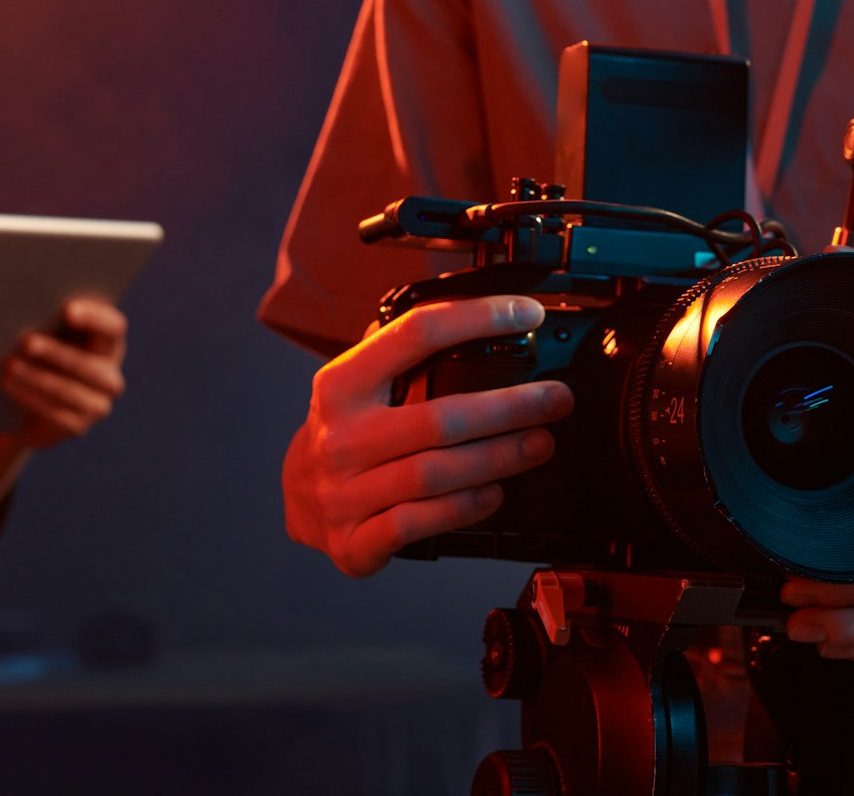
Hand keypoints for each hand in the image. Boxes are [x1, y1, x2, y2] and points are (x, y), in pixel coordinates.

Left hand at [2, 298, 127, 449]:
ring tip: (8, 365)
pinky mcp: (77, 426)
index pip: (114, 327)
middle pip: (89, 364)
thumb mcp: (45, 333)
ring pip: (69, 391)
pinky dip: (29, 397)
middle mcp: (110, 375)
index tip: (67, 309)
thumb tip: (28, 304)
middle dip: (57, 352)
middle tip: (27, 342)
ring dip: (37, 377)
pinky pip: (55, 414)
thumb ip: (47, 319)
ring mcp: (97, 405)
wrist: (19, 404)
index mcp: (109, 343)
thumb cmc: (34, 353)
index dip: (94, 318)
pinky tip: (9, 385)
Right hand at [283, 296, 574, 576]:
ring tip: (540, 443)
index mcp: (341, 383)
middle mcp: (339, 437)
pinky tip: (496, 494)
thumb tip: (481, 311)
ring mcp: (343, 493)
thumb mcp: (357, 382)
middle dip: (509, 407)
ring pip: (434, 474)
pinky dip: (464, 508)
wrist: (298, 499)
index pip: (414, 335)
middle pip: (439, 418)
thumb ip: (402, 350)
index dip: (477, 318)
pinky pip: (419, 523)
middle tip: (556, 399)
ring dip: (499, 458)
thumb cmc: (347, 430)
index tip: (526, 314)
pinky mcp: (354, 542)